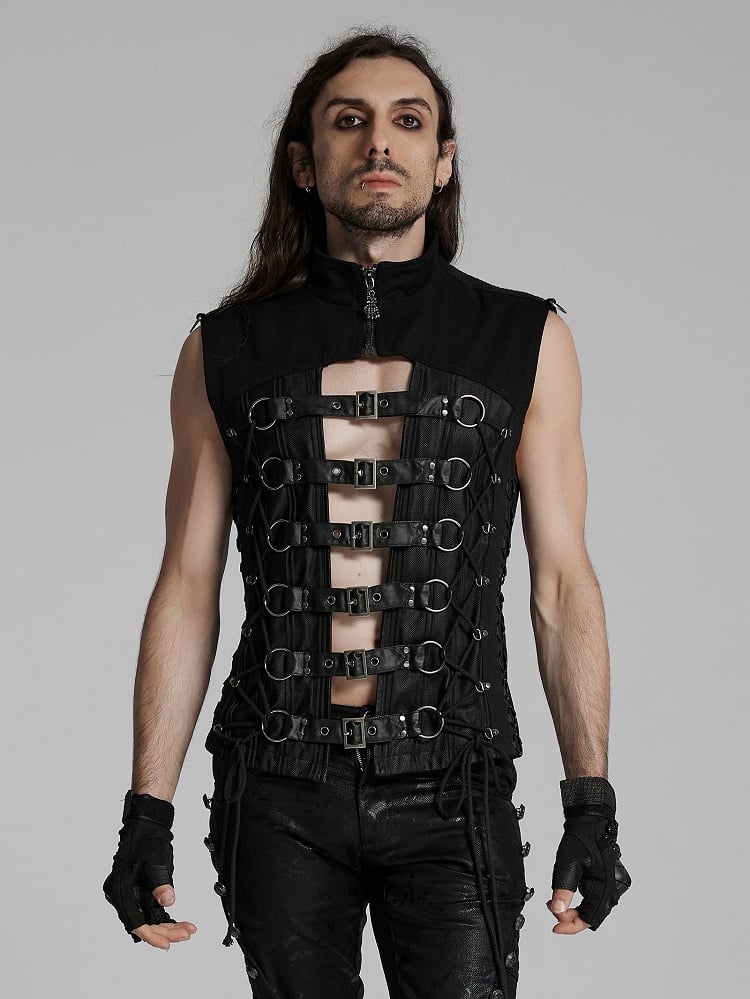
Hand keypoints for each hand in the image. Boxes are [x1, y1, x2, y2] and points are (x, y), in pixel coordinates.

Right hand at [103, 790, 197, 948]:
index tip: (167, 944)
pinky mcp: (141, 892)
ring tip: (188, 930)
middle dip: (165, 931)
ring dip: (167, 926)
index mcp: (120, 890)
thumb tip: (168, 900)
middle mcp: (123, 896)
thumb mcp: (156, 861)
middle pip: (144, 923)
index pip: (135, 922)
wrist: (148, 825)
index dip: (151, 935)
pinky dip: (165, 917)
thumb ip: (160, 882)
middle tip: (186, 934)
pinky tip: (180, 922)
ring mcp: (132, 894)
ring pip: (149, 919)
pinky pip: (152, 910)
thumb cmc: (147, 840)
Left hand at [548, 777, 631, 933]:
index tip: (555, 926)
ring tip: (557, 902)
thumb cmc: (582, 838)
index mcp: (605, 885)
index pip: (589, 918)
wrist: (591, 822)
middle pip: (592, 916)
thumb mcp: (567, 862)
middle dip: (571, 918)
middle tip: (553, 910)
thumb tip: (557, 910)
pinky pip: (595, 900)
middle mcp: (612, 889)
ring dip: (576, 911)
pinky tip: (568, 897)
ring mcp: (612, 886)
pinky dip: (581, 903)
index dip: (571, 926)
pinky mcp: (607, 882)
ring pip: (593, 909)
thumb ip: (563, 888)